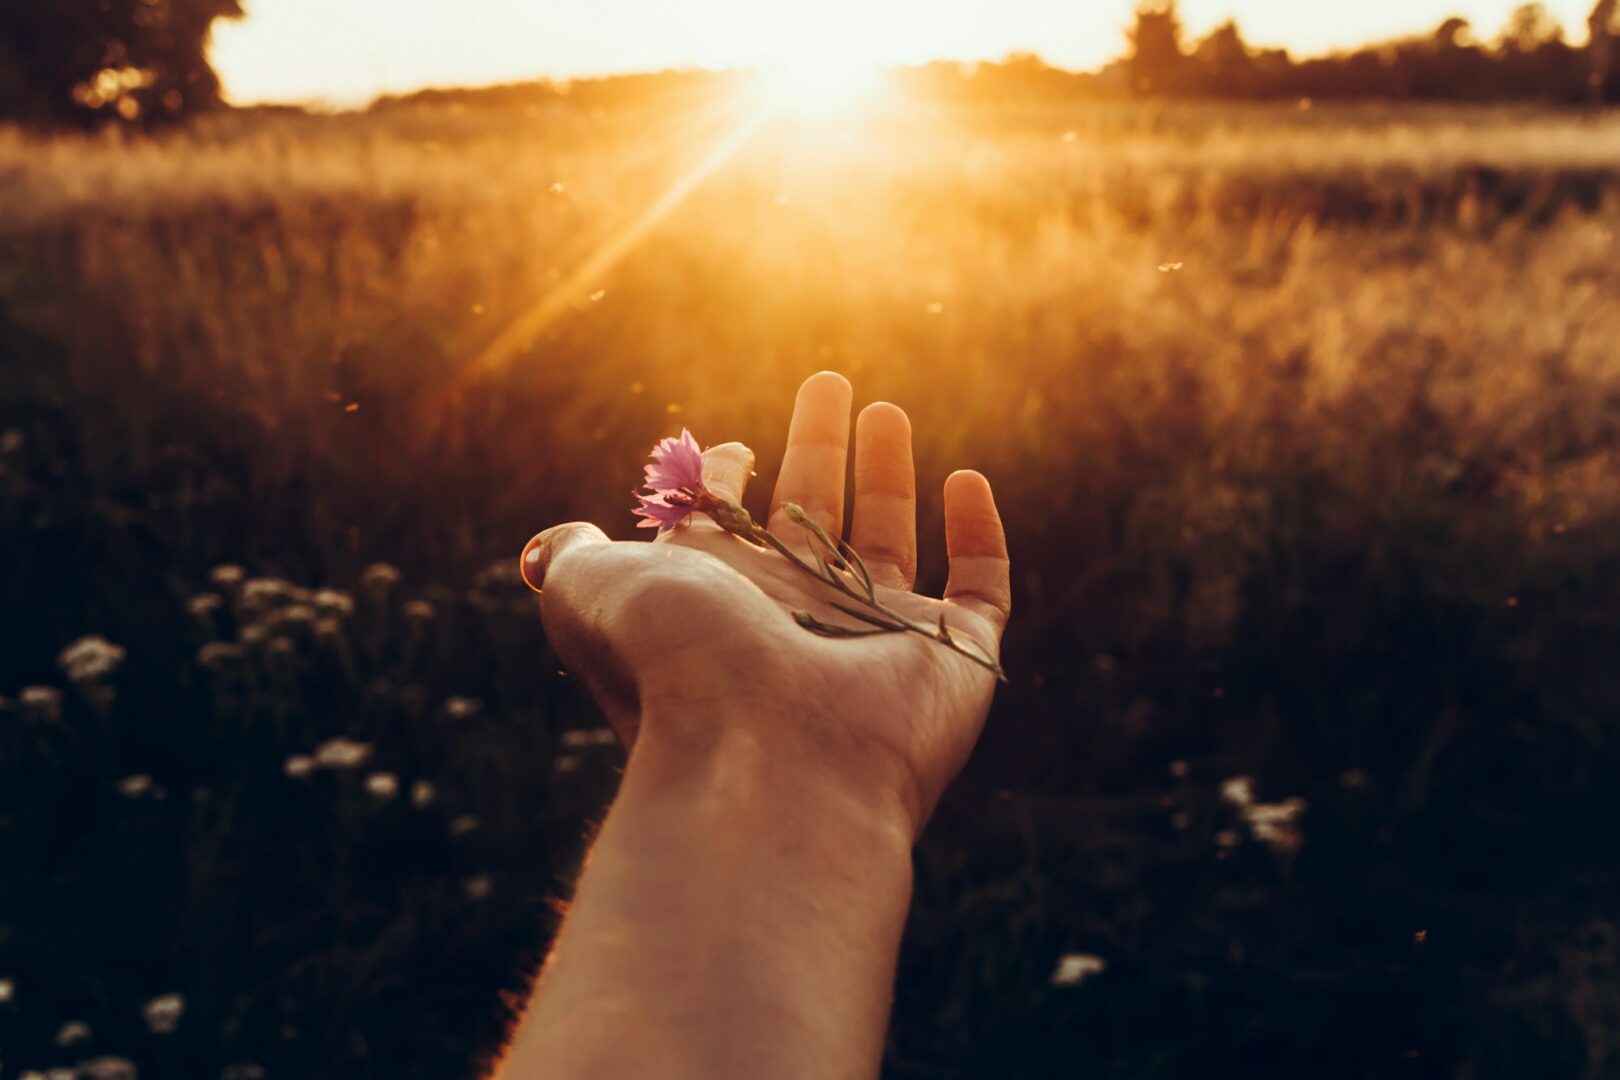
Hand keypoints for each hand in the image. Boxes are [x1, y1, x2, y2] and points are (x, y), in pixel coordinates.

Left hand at [520, 371, 1010, 837]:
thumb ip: (577, 553)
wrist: (770, 755)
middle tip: (827, 382)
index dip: (727, 485)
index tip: (731, 449)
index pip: (728, 534)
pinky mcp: (955, 657)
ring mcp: (878, 640)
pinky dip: (982, 534)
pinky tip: (968, 481)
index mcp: (720, 602)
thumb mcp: (596, 588)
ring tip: (883, 409)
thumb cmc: (678, 664)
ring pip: (888, 539)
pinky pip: (982, 589)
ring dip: (887, 473)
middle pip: (810, 517)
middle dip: (816, 448)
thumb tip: (559, 539)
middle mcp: (797, 619)